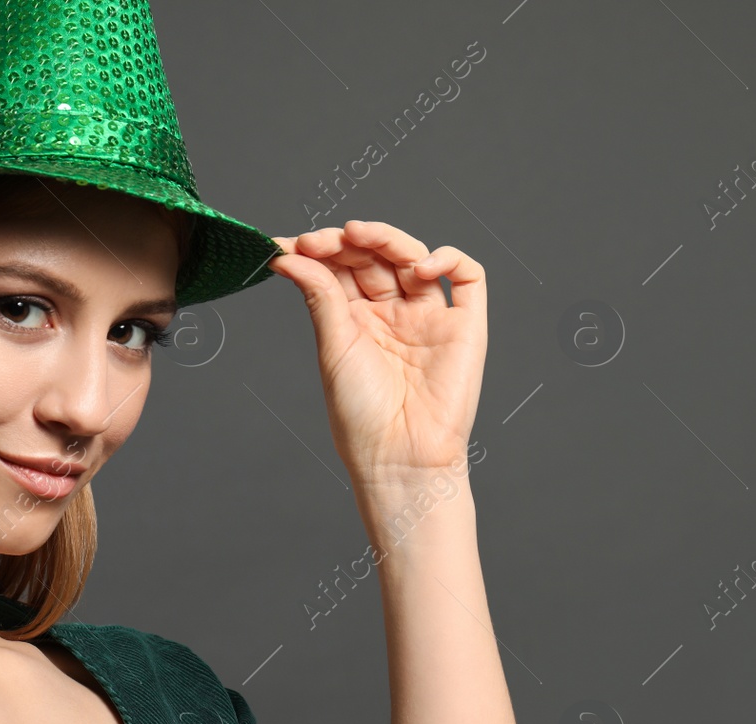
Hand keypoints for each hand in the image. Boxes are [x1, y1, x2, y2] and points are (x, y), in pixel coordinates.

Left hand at [267, 220, 486, 486]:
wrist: (399, 458)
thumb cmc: (362, 416)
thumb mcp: (333, 347)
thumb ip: (319, 294)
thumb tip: (288, 255)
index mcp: (357, 320)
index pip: (341, 268)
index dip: (318, 250)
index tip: (287, 244)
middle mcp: (394, 314)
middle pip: (374, 258)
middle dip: (347, 241)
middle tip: (319, 240)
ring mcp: (429, 317)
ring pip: (414, 257)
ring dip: (387, 238)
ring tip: (358, 234)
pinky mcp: (465, 326)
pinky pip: (468, 277)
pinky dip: (448, 259)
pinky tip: (420, 266)